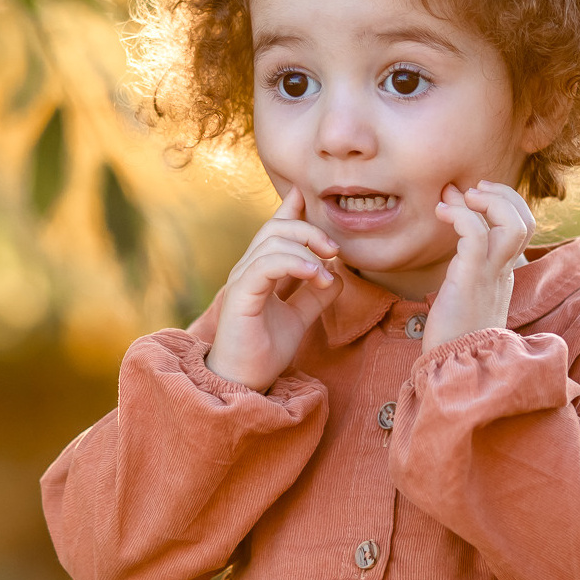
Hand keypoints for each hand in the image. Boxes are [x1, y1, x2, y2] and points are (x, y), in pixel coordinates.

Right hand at [205, 187, 341, 390]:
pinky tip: (315, 274)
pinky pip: (266, 265)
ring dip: (306, 249)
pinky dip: (294, 263)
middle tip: (334, 250)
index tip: (308, 198)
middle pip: (274, 228)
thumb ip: (314, 296)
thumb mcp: (298, 319)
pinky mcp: (241, 295)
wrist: (242, 382)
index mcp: (259, 272)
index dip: (290, 210)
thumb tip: (338, 275)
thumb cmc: (263, 352)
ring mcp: (242, 281)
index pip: (273, 231)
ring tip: (326, 272)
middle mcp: (247, 270)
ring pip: (272, 242)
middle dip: (309, 230)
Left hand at [422, 180, 535, 353]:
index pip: (522, 228)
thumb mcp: (461, 291)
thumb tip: (453, 235)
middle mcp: (504, 272)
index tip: (472, 194)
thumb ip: (462, 263)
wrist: (454, 369)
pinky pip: (475, 236)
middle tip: (473, 189)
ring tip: (460, 197)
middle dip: (503, 195)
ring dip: (489, 201)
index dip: (504, 202)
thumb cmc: (452, 333)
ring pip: (512, 225)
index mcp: (504, 273)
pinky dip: (460, 215)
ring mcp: (491, 276)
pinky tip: (441, 213)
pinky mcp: (470, 280)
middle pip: (526, 222)